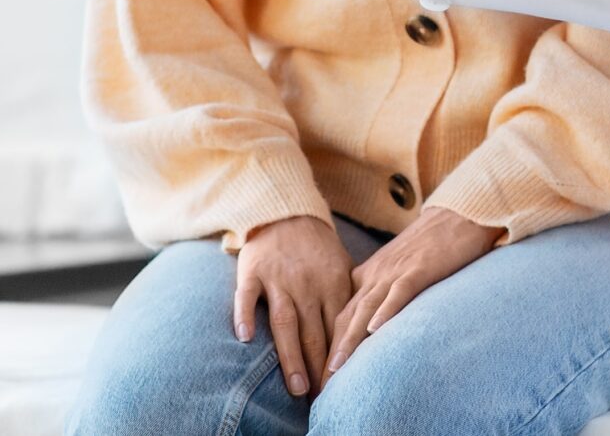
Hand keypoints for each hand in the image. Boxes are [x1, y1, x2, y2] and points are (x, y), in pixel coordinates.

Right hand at [233, 214, 355, 398]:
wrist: (286, 211)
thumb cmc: (317, 249)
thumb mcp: (342, 268)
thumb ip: (350, 299)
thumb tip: (364, 334)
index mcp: (332, 284)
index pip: (338, 329)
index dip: (339, 359)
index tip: (341, 386)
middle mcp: (307, 284)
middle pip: (313, 333)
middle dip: (318, 368)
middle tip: (320, 398)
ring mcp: (279, 278)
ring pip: (285, 322)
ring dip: (291, 356)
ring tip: (296, 387)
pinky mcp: (252, 271)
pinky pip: (246, 296)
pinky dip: (245, 314)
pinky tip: (246, 337)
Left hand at [324, 206, 500, 378]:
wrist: (458, 214)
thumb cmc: (431, 246)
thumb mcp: (397, 271)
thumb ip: (383, 294)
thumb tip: (372, 330)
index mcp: (368, 276)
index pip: (340, 316)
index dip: (328, 348)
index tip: (320, 378)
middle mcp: (376, 275)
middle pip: (345, 318)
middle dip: (331, 353)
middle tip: (319, 386)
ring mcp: (396, 271)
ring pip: (365, 309)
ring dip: (348, 340)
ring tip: (336, 368)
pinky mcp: (420, 268)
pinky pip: (399, 292)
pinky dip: (386, 311)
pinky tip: (375, 330)